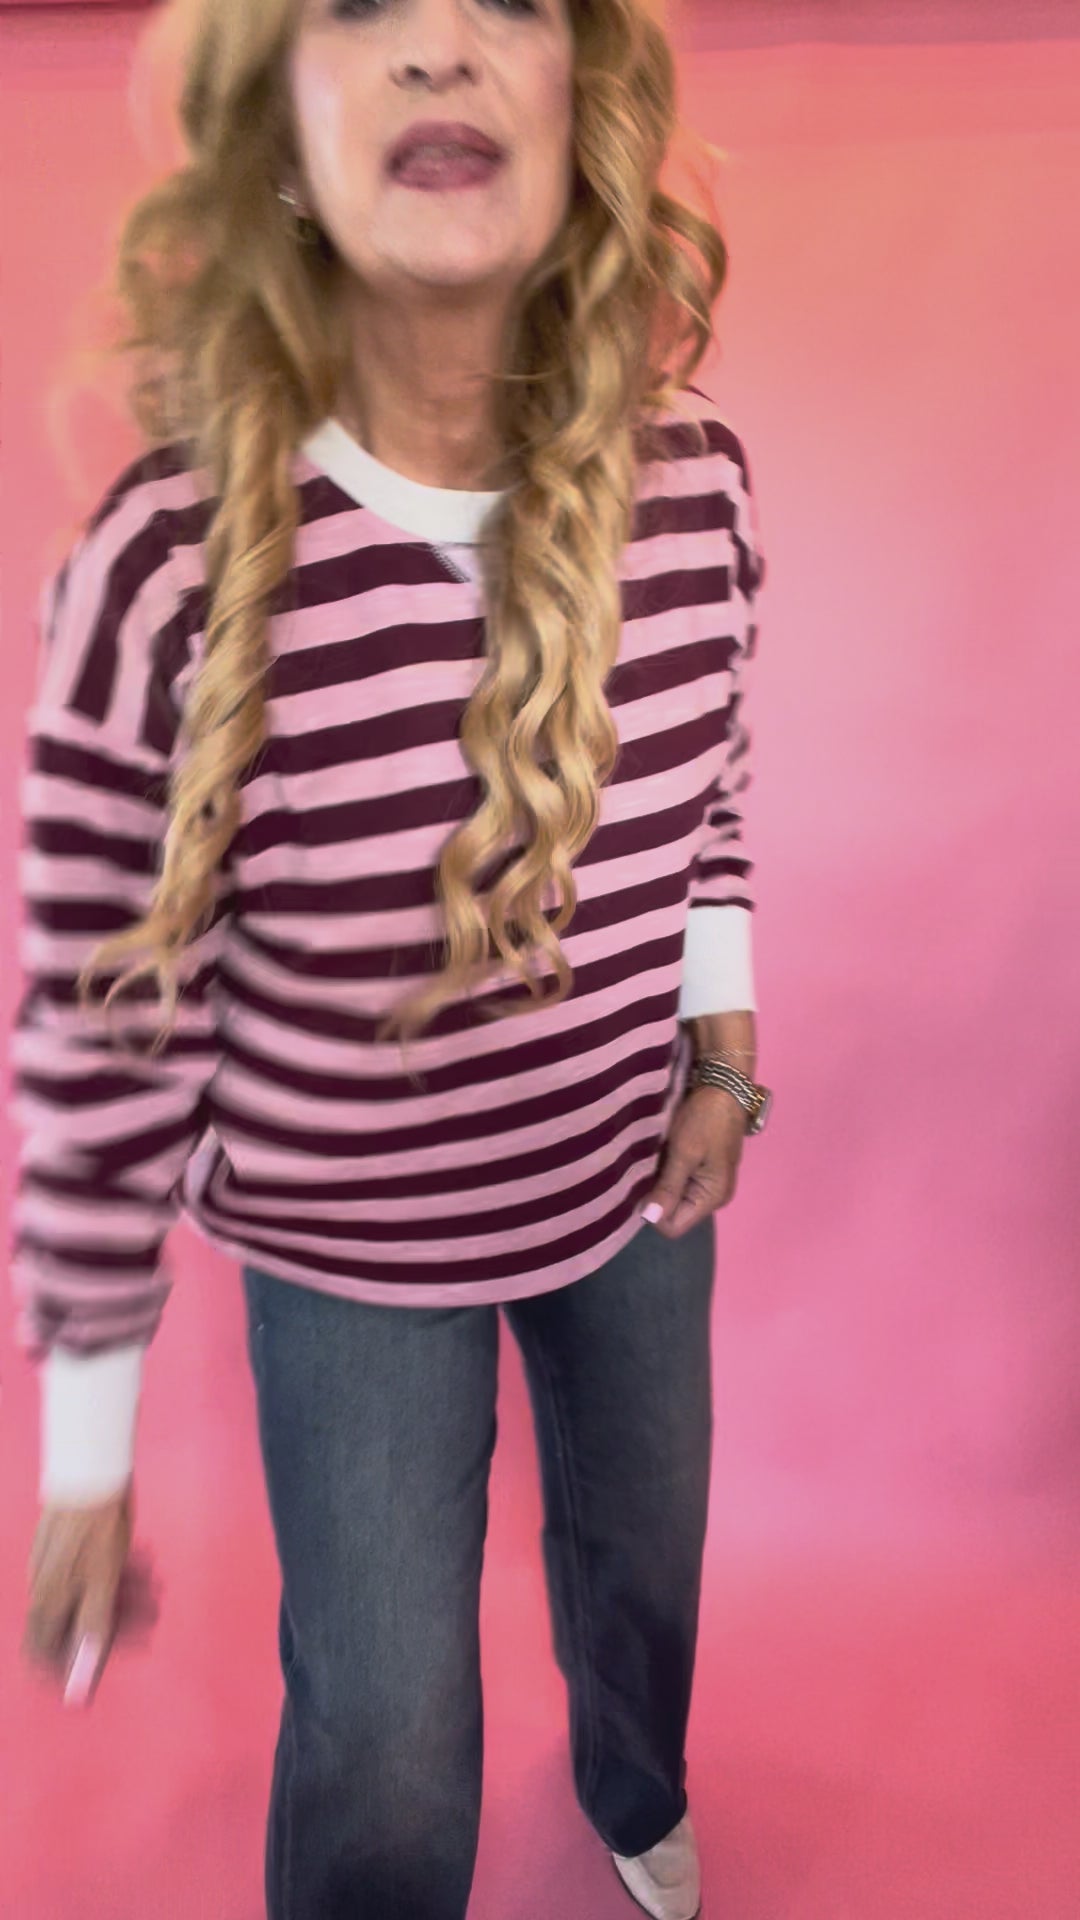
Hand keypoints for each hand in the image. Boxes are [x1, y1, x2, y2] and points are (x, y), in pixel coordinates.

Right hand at [25, 1486, 133, 1707]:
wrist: (92, 1470)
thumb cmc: (98, 1529)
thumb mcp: (102, 1586)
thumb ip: (92, 1634)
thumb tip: (80, 1687)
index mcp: (48, 1603)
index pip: (41, 1657)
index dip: (65, 1673)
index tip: (93, 1678)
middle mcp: (46, 1588)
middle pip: (75, 1625)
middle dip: (114, 1626)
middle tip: (150, 1615)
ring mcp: (57, 1566)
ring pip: (90, 1596)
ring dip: (123, 1598)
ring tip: (154, 1583)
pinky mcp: (71, 1546)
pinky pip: (93, 1573)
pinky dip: (117, 1576)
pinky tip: (142, 1562)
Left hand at [640, 1086, 747, 1237]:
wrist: (723, 1086)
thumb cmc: (705, 1119)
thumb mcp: (685, 1153)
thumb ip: (668, 1187)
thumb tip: (649, 1219)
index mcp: (712, 1198)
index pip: (672, 1226)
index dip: (653, 1211)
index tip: (640, 1185)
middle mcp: (712, 1197)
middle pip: (673, 1213)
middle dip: (655, 1197)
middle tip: (642, 1170)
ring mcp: (707, 1182)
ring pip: (672, 1196)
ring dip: (658, 1183)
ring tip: (648, 1162)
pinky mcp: (701, 1168)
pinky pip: (677, 1182)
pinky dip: (664, 1172)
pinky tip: (656, 1156)